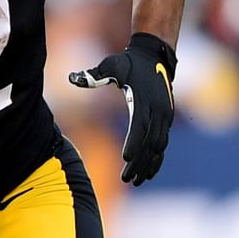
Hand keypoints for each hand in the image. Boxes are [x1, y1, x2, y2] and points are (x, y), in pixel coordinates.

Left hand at [68, 33, 176, 185]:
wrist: (155, 56)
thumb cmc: (128, 63)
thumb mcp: (111, 66)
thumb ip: (93, 75)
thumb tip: (72, 77)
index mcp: (144, 99)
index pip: (140, 125)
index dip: (134, 142)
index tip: (125, 158)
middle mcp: (158, 110)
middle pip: (150, 142)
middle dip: (138, 162)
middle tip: (125, 179)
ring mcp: (164, 116)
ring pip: (158, 147)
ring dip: (147, 165)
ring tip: (134, 180)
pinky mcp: (166, 120)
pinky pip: (163, 144)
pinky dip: (156, 159)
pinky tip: (147, 174)